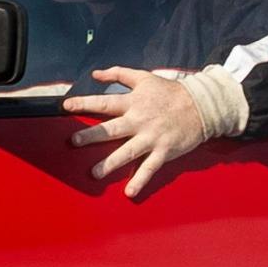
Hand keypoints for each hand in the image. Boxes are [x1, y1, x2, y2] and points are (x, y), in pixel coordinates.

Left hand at [67, 66, 241, 196]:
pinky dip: (140, 180)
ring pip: (128, 152)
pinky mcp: (163, 151)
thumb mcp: (144, 78)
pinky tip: (129, 193)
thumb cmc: (170, 92)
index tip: (66, 106)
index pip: (104, 103)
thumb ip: (119, 74)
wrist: (201, 106)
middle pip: (112, 129)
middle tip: (74, 141)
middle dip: (92, 135)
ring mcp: (152, 138)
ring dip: (110, 163)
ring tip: (94, 173)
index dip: (84, 103)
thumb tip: (95, 74)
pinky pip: (150, 168)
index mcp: (133, 102)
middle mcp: (140, 120)